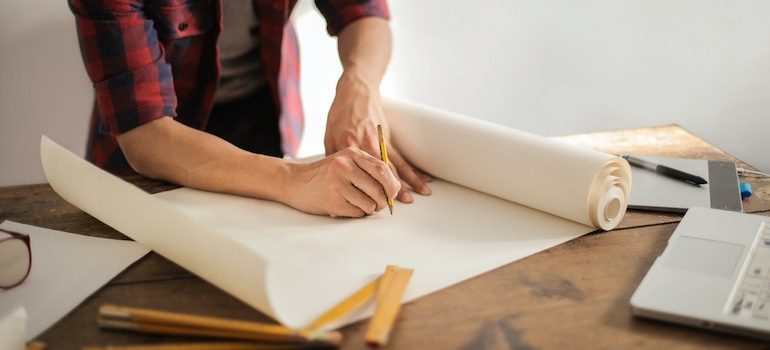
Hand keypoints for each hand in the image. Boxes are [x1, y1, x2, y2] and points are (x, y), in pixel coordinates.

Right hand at [283, 147, 400, 217]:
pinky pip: (358, 213)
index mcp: (352, 153)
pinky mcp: (333, 201)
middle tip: (380, 204)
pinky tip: (347, 206)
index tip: (394, 193)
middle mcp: (344, 166)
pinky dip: (357, 213)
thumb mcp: (345, 162)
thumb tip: (396, 189)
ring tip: (359, 203)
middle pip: (379, 188)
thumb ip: (368, 169)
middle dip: (384, 200)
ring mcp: (337, 184)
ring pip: (370, 203)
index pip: (383, 169)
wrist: (295, 181)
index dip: (393, 184)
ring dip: (369, 208)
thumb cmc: (326, 174)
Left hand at [324, 73, 431, 202]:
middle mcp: (366, 146)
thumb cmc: (339, 113)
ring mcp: (379, 142)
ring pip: (395, 166)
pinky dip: (412, 168)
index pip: (358, 174)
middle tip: (398, 205)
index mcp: (348, 148)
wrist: (355, 91)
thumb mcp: (329, 135)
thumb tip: (335, 178)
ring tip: (419, 194)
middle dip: (390, 190)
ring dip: (408, 181)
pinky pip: (402, 156)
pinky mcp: (388, 138)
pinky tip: (422, 177)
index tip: (371, 203)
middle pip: (380, 172)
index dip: (366, 189)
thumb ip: (332, 157)